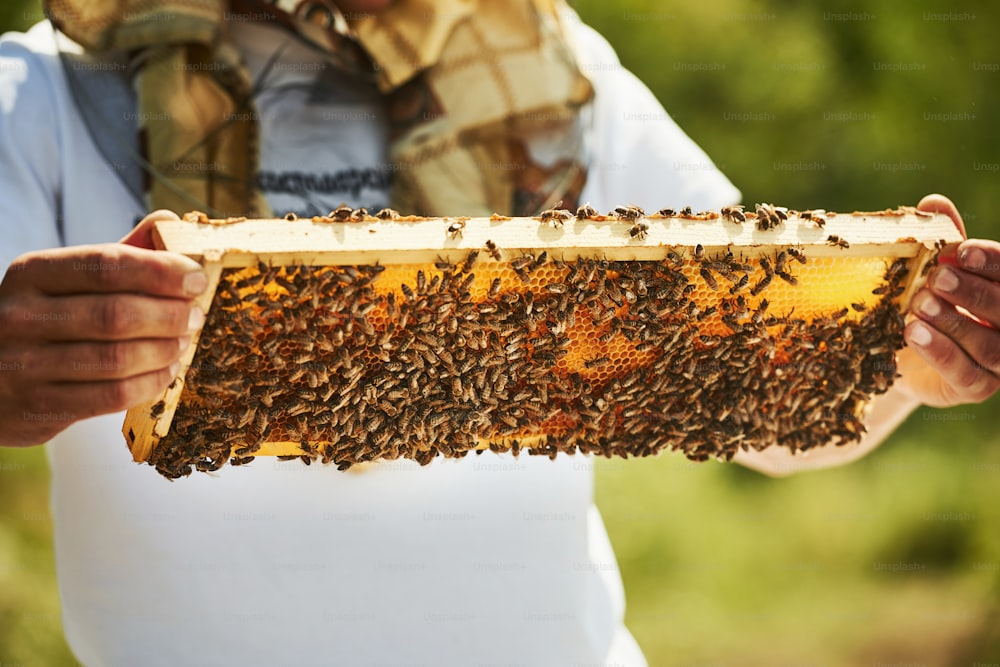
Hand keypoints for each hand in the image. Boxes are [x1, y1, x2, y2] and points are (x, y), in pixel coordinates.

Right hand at [0, 211, 206, 446]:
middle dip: (169, 315)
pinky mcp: (39, 406)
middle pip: (117, 314)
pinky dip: (151, 382)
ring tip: (183, 342)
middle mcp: (22, 316)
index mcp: (33, 273)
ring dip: (164, 350)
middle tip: (195, 315)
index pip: (108, 265)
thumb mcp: (67, 278)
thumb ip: (118, 254)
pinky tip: (166, 370)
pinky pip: (112, 395)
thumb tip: (170, 221)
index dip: (162, 272)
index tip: (197, 279)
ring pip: (117, 358)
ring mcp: (25, 364)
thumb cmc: (44, 318)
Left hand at [897, 194, 999, 407]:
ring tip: (920, 304)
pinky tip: (915, 334)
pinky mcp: (976, 389)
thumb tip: (934, 202)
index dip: (992, 261)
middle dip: (971, 291)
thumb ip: (940, 239)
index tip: (960, 251)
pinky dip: (941, 353)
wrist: (899, 354)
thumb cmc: (925, 302)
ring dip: (954, 322)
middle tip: (936, 278)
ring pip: (990, 345)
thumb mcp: (931, 270)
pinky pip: (965, 374)